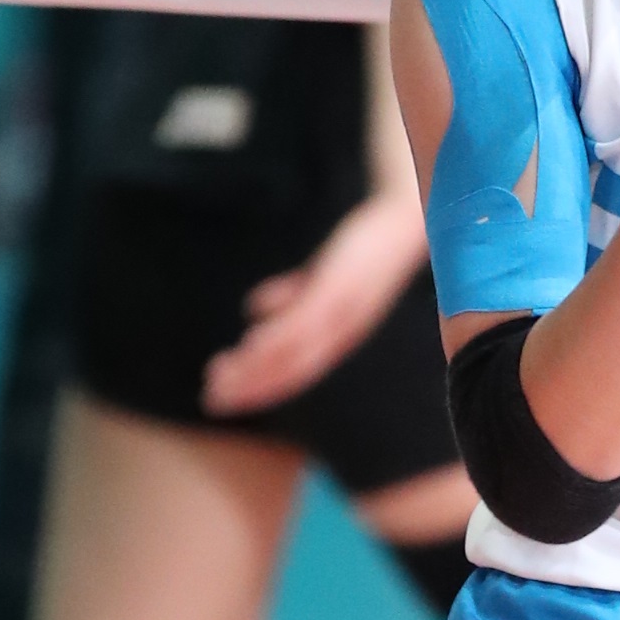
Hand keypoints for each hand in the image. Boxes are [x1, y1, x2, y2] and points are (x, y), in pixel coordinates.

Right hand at [203, 187, 427, 415]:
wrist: (405, 220)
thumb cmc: (368, 249)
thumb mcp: (322, 276)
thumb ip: (290, 294)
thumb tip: (254, 309)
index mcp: (340, 332)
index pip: (297, 369)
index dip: (262, 387)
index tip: (224, 399)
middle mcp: (343, 330)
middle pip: (293, 368)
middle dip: (253, 386)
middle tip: (213, 400)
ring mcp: (341, 309)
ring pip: (294, 350)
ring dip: (256, 367)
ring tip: (220, 376)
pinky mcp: (340, 286)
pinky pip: (305, 319)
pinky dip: (277, 337)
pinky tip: (249, 345)